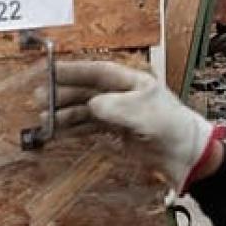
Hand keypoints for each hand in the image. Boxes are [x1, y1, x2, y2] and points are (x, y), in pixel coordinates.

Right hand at [38, 61, 222, 190]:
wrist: (186, 155)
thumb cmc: (172, 127)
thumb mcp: (144, 113)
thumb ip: (115, 107)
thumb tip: (91, 105)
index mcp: (132, 81)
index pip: (98, 72)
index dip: (74, 70)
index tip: (50, 70)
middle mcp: (123, 95)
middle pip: (87, 90)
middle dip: (63, 93)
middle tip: (39, 97)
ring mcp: (120, 114)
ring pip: (86, 110)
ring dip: (65, 113)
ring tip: (44, 118)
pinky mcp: (118, 132)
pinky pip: (90, 127)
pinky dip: (74, 129)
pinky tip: (58, 131)